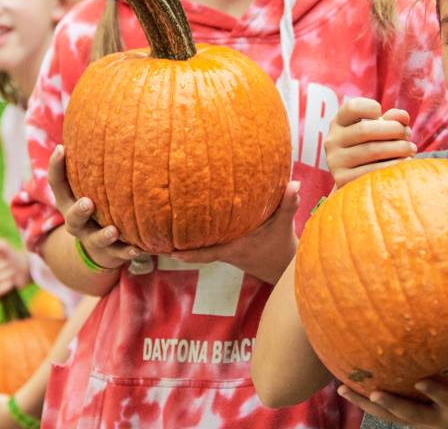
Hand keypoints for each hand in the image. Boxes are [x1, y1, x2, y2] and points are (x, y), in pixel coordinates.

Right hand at [47, 145, 142, 269]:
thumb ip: (98, 158)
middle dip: (78, 210)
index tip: (62, 148)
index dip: (56, 167)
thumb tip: (113, 113)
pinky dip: (127, 251)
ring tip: (114, 230)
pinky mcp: (110, 252)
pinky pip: (118, 254)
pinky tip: (139, 248)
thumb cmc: (101, 202)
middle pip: (71, 216)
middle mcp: (77, 220)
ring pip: (95, 239)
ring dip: (103, 234)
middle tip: (87, 202)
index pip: (57, 183)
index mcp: (70, 200)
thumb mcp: (94, 182)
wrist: (103, 247)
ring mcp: (92, 238)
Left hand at [171, 180, 301, 282]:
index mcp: (236, 246)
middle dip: (176, 245)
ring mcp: (223, 251)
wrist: (282, 265)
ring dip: (181, 241)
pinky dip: (192, 239)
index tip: (172, 253)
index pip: (210, 253)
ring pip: (199, 247)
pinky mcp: (224, 249)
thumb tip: (294, 183)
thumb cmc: (280, 244)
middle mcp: (226, 251)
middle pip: (196, 250)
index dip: (191, 253)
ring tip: (158, 230)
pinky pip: (205, 245)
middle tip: (153, 236)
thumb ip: (288, 204)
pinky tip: (178, 227)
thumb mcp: (285, 223)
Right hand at [325, 98, 416, 188]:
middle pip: (365, 129)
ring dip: (398, 148)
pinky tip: (405, 163)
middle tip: (408, 135)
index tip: (384, 116)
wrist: (359, 181)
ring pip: (371, 150)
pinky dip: (393, 166)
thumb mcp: (380, 130)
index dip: (372, 107)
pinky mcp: (342, 179)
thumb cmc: (373, 148)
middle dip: (394, 130)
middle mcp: (332, 140)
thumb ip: (392, 120)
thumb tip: (403, 116)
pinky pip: (372, 171)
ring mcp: (335, 160)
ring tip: (411, 150)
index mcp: (339, 123)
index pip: (352, 107)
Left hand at [335, 349, 447, 428]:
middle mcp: (433, 416)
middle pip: (409, 414)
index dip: (433, 393)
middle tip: (372, 392)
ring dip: (365, 403)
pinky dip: (360, 399)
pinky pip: (379, 410)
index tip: (422, 381)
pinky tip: (339, 383)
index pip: (445, 400)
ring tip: (342, 387)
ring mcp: (416, 419)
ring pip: (387, 414)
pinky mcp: (404, 416)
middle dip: (391, 404)